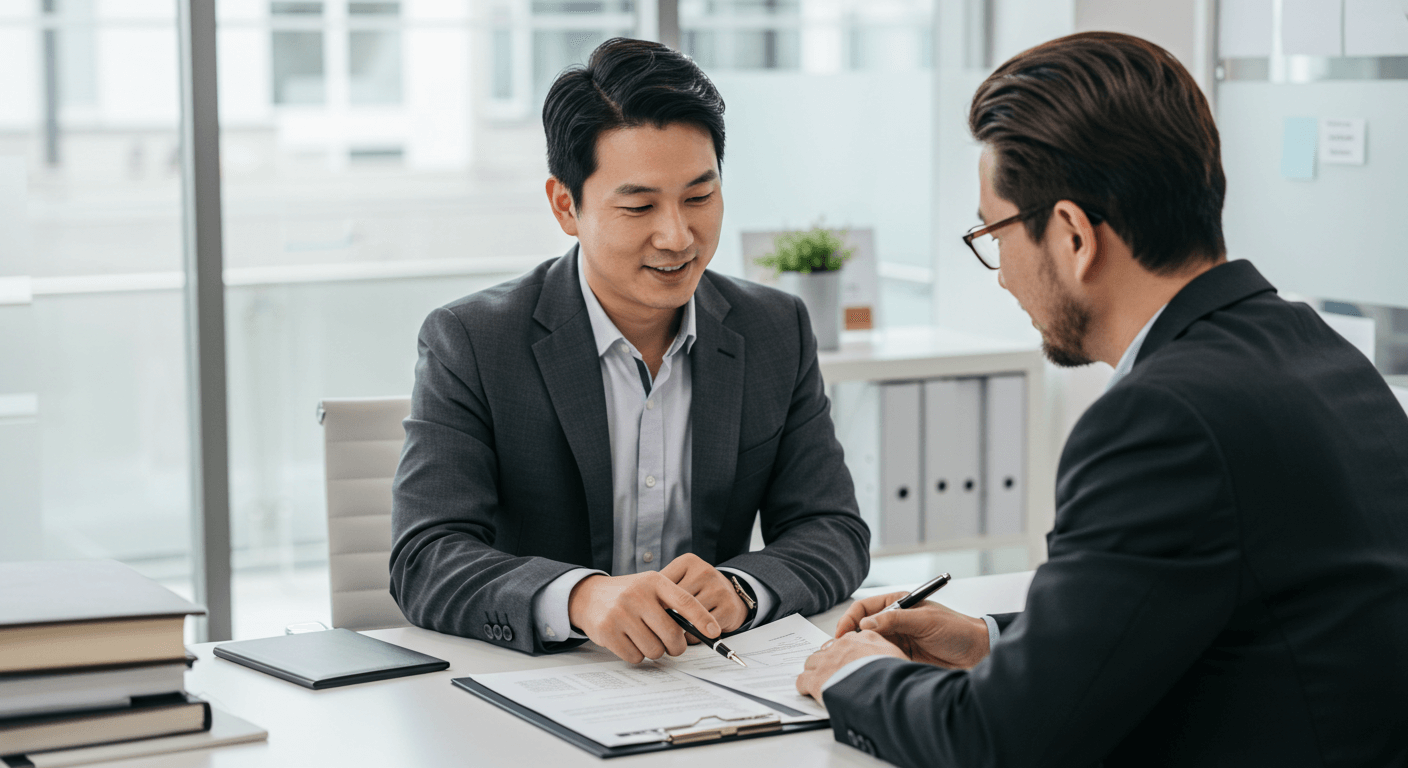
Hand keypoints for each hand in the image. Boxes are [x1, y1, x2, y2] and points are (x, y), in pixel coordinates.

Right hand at [567, 571, 718, 663]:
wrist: (588, 596)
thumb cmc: (627, 595)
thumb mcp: (649, 587)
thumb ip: (672, 603)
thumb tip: (701, 629)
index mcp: (654, 581)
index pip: (684, 601)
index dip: (702, 619)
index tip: (714, 633)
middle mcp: (637, 595)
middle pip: (671, 634)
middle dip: (676, 646)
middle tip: (673, 646)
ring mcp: (621, 613)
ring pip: (654, 649)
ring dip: (654, 651)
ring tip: (644, 638)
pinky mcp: (607, 631)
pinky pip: (635, 657)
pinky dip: (636, 655)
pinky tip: (629, 642)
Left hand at [660, 553, 749, 635]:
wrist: (731, 595)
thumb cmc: (696, 590)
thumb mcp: (679, 579)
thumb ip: (659, 587)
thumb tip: (641, 607)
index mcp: (688, 562)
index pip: (663, 585)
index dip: (655, 602)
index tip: (651, 610)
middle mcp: (705, 571)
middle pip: (676, 602)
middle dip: (667, 617)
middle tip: (662, 625)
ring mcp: (719, 589)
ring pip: (689, 617)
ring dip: (680, 629)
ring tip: (677, 630)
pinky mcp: (729, 607)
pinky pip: (703, 629)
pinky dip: (694, 636)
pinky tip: (692, 632)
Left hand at [794, 630, 906, 704]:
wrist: (883, 688)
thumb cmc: (895, 676)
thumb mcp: (899, 658)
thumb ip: (888, 654)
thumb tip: (889, 659)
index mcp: (865, 638)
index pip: (849, 640)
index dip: (848, 652)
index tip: (849, 661)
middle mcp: (843, 645)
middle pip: (829, 649)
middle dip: (830, 660)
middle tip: (834, 673)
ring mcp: (827, 661)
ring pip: (812, 661)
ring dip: (815, 671)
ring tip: (821, 682)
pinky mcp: (816, 678)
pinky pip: (802, 680)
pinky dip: (805, 686)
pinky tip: (810, 693)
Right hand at [833, 592, 990, 668]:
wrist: (977, 654)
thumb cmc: (957, 630)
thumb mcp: (925, 620)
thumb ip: (895, 619)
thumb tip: (866, 624)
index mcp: (899, 604)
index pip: (865, 608)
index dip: (850, 619)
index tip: (843, 633)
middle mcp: (895, 622)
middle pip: (863, 628)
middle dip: (851, 637)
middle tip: (843, 650)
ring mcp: (898, 641)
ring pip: (870, 645)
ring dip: (863, 652)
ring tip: (856, 660)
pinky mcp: (902, 658)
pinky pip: (881, 660)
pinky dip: (874, 663)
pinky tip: (873, 668)